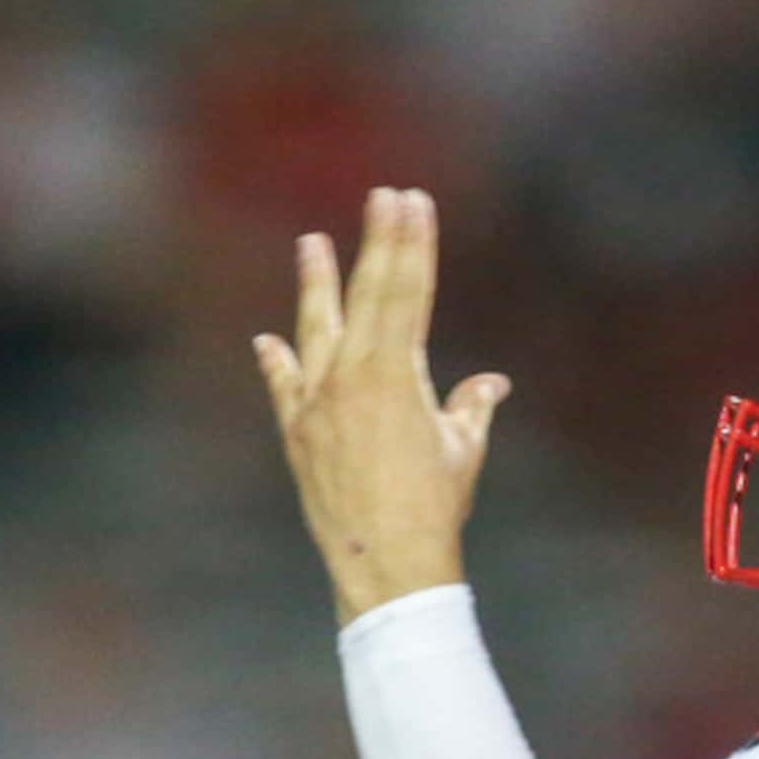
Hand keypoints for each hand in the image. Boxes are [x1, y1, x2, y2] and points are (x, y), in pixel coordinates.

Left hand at [255, 188, 511, 624]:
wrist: (384, 562)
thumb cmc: (434, 508)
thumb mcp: (461, 451)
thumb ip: (470, 407)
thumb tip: (490, 383)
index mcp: (396, 372)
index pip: (406, 291)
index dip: (412, 244)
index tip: (413, 203)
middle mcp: (350, 376)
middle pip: (366, 294)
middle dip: (377, 243)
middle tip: (382, 197)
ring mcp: (317, 402)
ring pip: (315, 328)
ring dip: (315, 284)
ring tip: (310, 243)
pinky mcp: (296, 434)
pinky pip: (284, 387)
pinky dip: (277, 363)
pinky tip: (268, 340)